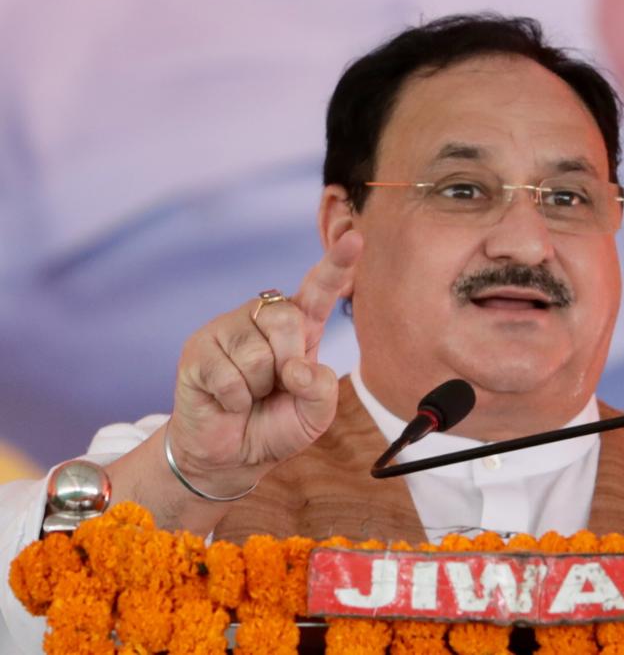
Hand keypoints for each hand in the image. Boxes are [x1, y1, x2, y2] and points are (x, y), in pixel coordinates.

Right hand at [165, 229, 362, 495]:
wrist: (232, 455)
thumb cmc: (277, 425)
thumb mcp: (315, 414)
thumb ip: (320, 391)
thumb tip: (296, 369)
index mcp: (299, 327)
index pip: (319, 289)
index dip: (336, 264)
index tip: (354, 238)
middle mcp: (263, 318)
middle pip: (287, 320)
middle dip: (288, 364)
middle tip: (276, 387)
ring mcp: (228, 330)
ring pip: (257, 354)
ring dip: (258, 388)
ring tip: (249, 395)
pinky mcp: (199, 349)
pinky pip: (228, 375)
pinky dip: (234, 400)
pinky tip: (227, 402)